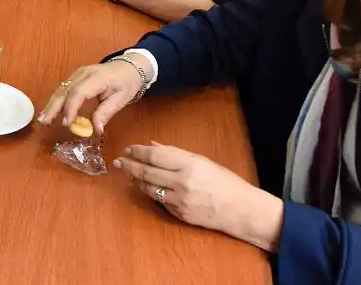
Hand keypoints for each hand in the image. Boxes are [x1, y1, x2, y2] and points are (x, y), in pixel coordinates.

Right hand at [36, 56, 150, 133]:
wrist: (129, 67)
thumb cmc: (127, 83)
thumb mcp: (121, 100)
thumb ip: (106, 113)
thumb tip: (95, 130)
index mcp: (97, 78)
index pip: (79, 92)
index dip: (71, 108)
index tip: (66, 124)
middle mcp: (83, 73)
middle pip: (65, 90)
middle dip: (54, 107)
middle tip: (44, 122)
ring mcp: (77, 74)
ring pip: (61, 89)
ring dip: (51, 105)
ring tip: (43, 119)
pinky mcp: (75, 77)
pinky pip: (63, 89)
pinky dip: (55, 101)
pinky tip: (50, 111)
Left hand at [114, 142, 283, 251]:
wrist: (242, 210)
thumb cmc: (225, 181)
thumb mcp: (202, 161)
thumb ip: (175, 153)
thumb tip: (152, 145)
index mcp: (189, 164)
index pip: (154, 155)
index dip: (137, 151)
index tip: (128, 148)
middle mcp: (182, 182)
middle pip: (146, 172)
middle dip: (129, 165)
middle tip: (118, 161)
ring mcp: (179, 200)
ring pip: (149, 188)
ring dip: (135, 180)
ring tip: (128, 173)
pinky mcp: (179, 214)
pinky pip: (159, 201)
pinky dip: (150, 192)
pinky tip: (145, 186)